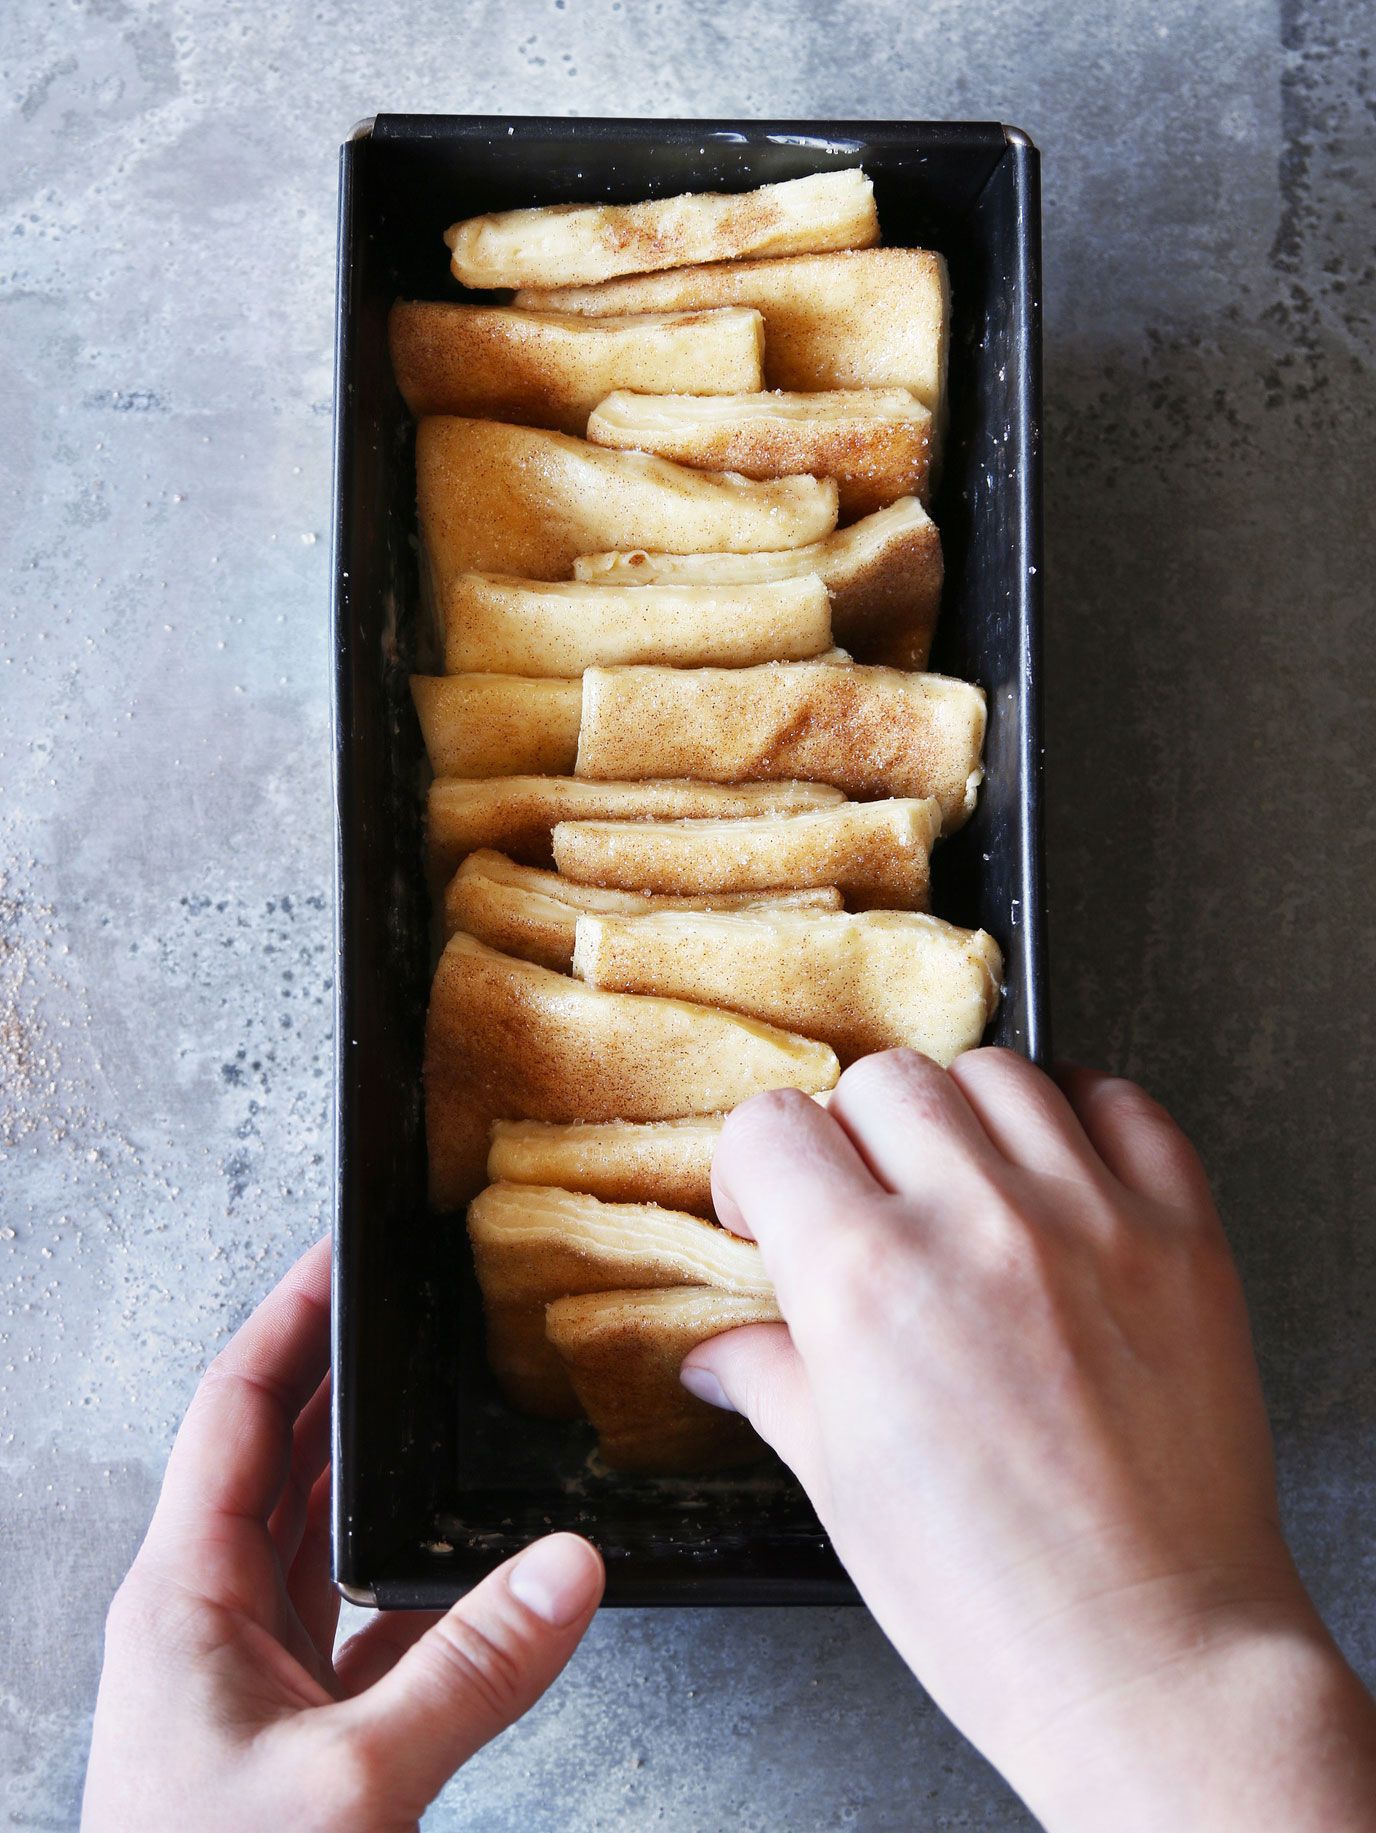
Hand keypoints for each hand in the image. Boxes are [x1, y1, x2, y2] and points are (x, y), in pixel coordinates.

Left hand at [83, 1238, 603, 1831]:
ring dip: (368, 1471)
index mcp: (184, 1594)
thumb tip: (571, 1568)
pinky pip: (352, 1620)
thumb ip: (470, 1671)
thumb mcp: (352, 1785)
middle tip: (408, 1309)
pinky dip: (406, 1580)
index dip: (289, 1320)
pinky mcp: (289, 1734)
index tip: (341, 1253)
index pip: (237, 1411)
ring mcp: (244, 1678)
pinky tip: (463, 1565)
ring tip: (434, 1405)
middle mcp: (204, 1619)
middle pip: (276, 1457)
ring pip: (313, 1535)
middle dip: (340, 1377)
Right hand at [683, 1050, 1375, 1831]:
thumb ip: (773, 1382)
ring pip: (996, 1072)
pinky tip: (1058, 1168)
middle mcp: (974, 1223)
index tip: (767, 1209)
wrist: (1149, 1659)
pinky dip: (1082, 1114)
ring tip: (960, 1183)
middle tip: (863, 1202)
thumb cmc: (990, 1600)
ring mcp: (1090, 1218)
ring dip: (959, 1116)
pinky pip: (1125, 1106)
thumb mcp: (840, 1488)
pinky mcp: (1183, 1235)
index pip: (773, 1128)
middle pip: (882, 1080)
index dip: (752, 1167)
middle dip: (851, 1136)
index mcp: (865, 1282)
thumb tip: (719, 1350)